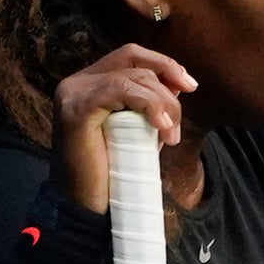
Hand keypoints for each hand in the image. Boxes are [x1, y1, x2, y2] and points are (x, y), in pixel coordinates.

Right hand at [52, 45, 196, 210]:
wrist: (88, 208)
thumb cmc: (112, 172)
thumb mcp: (136, 129)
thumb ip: (149, 103)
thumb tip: (179, 84)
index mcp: (88, 84)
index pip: (130, 55)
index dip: (163, 64)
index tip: (190, 86)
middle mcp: (77, 83)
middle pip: (134, 60)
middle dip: (167, 86)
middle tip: (177, 125)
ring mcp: (73, 93)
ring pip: (133, 76)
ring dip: (163, 104)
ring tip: (170, 136)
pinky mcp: (76, 108)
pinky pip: (121, 89)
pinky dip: (149, 104)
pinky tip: (161, 127)